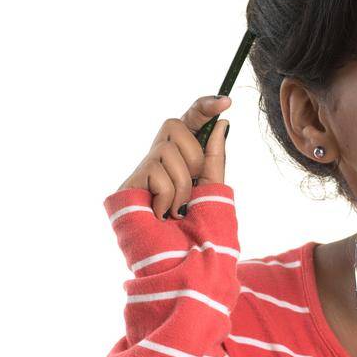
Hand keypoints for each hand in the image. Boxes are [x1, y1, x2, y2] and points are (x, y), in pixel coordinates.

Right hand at [116, 94, 231, 219]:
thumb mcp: (211, 185)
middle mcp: (161, 154)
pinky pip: (157, 172)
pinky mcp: (130, 181)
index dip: (205, 106)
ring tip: (178, 209)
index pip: (192, 119)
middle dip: (194, 157)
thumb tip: (222, 124)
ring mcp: (144, 167)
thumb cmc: (193, 223)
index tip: (226, 101)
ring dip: (183, 186)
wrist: (176, 255)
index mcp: (184, 153)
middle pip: (178, 126)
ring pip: (169, 151)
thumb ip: (215, 156)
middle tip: (192, 188)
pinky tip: (162, 213)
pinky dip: (168, 197)